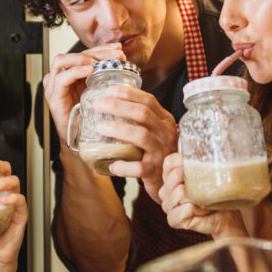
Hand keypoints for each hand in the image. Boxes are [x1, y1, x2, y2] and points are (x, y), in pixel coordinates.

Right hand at [42, 43, 125, 142]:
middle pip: (75, 54)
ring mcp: (54, 85)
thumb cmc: (91, 118)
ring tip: (99, 62)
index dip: (102, 49)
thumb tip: (123, 61)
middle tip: (115, 54)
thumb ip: (106, 77)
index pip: (85, 54)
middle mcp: (61, 76)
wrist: (83, 141)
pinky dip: (75, 72)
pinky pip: (61, 78)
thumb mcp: (101, 93)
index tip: (118, 49)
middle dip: (96, 52)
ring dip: (82, 58)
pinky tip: (89, 71)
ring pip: (62, 60)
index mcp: (72, 74)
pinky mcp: (53, 96)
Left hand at [97, 86, 178, 200]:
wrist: (172, 180)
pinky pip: (139, 168)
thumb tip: (109, 103)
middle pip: (143, 114)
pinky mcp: (155, 171)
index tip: (108, 91)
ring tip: (100, 127)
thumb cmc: (157, 152)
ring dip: (118, 129)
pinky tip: (112, 165)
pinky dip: (123, 166)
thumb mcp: (155, 131)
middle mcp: (166, 133)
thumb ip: (140, 119)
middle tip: (98, 105)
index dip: (127, 94)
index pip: (148, 100)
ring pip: (141, 136)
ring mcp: (162, 152)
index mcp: (165, 120)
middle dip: (118, 106)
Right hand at [159, 153, 247, 237]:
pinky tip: (203, 210)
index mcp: (170, 177)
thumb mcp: (209, 172)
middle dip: (194, 181)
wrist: (226, 216)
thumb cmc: (217, 194)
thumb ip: (202, 157)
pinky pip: (184, 209)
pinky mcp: (173, 220)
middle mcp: (165, 191)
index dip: (184, 163)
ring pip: (179, 193)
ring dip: (198, 197)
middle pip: (174, 177)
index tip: (200, 168)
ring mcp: (168, 206)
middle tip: (205, 188)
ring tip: (205, 200)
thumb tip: (213, 137)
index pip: (169, 162)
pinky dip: (198, 209)